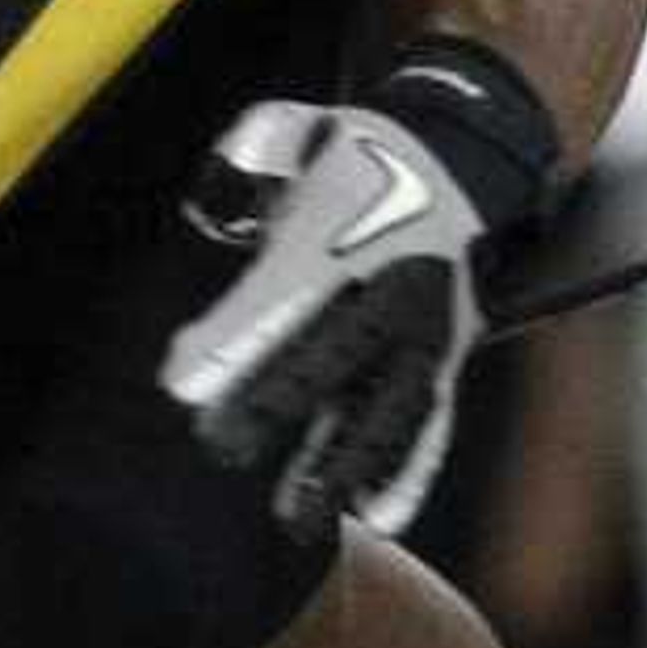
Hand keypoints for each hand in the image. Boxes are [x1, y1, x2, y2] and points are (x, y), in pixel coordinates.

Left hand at [161, 96, 521, 547]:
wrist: (465, 152)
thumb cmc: (359, 153)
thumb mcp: (303, 131)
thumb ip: (255, 156)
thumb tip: (210, 210)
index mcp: (346, 232)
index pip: (280, 293)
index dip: (231, 337)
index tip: (181, 381)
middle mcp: (391, 285)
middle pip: (326, 356)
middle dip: (270, 404)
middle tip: (217, 444)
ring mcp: (427, 327)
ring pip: (383, 406)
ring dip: (340, 463)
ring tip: (298, 516)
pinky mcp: (451, 353)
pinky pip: (433, 418)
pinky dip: (411, 470)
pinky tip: (380, 517)